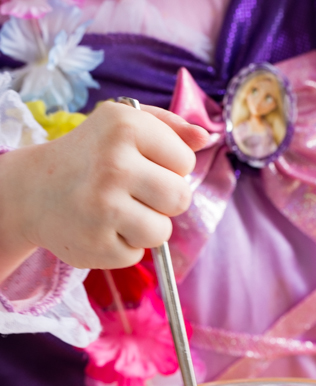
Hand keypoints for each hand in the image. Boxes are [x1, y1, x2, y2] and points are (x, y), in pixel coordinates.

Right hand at [0, 101, 208, 276]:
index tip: (142, 165)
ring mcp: (104, 207)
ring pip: (162, 231)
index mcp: (125, 126)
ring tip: (119, 212)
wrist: (32, 191)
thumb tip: (206, 137)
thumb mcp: (122, 124)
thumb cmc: (90, 155)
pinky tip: (101, 228)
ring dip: (146, 227)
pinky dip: (123, 246)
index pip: (185, 161)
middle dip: (164, 201)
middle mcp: (114, 164)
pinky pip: (136, 254)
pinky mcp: (98, 244)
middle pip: (181, 198)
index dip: (170, 168)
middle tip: (135, 193)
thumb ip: (169, 127)